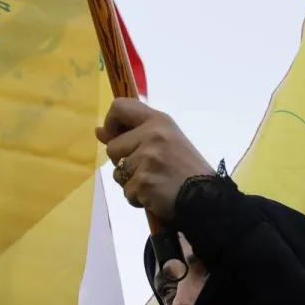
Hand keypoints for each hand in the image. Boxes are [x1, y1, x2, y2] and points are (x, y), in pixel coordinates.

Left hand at [97, 99, 213, 221]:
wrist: (206, 196)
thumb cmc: (184, 168)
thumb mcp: (163, 142)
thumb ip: (130, 134)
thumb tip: (98, 130)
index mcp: (158, 120)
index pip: (119, 107)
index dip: (111, 123)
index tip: (116, 136)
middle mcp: (152, 134)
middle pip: (112, 148)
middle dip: (123, 162)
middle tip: (149, 168)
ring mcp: (148, 158)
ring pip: (116, 173)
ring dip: (131, 182)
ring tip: (155, 181)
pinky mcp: (144, 181)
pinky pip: (126, 192)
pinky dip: (138, 198)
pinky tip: (156, 194)